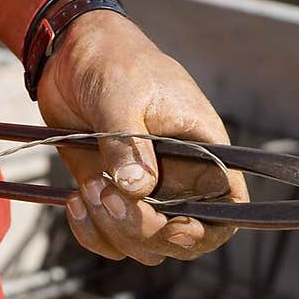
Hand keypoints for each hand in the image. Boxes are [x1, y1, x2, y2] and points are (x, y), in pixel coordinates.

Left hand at [37, 13, 246, 264]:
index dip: (207, 231)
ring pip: (142, 245)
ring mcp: (145, 192)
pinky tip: (73, 202)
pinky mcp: (112, 195)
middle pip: (179, 238)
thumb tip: (136, 189)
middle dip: (144, 231)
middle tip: (109, 196)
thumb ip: (129, 143)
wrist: (70, 53)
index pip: (228, 208)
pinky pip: (109, 237)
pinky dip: (91, 232)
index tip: (174, 228)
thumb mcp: (122, 93)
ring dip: (113, 232)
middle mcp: (180, 179)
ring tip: (88, 191)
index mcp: (203, 152)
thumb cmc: (112, 60)